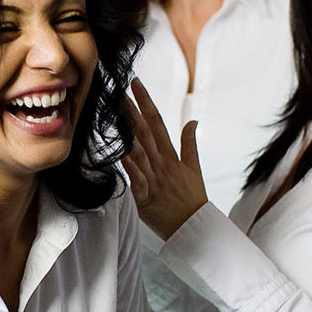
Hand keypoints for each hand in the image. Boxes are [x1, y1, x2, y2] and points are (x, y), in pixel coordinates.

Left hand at [122, 78, 208, 239]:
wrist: (195, 228)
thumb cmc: (192, 199)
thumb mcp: (194, 168)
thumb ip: (190, 143)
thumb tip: (192, 120)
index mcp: (171, 155)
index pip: (157, 122)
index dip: (146, 102)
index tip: (136, 84)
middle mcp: (162, 164)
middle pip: (146, 132)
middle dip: (133, 111)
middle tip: (119, 92)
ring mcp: (155, 179)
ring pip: (141, 152)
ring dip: (129, 133)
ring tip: (117, 115)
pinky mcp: (147, 197)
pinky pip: (138, 181)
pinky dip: (132, 169)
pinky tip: (123, 155)